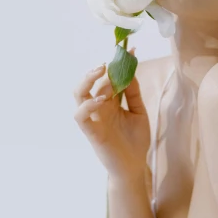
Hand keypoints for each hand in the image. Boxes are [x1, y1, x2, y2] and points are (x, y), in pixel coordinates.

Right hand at [73, 50, 150, 179]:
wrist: (135, 167)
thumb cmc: (136, 141)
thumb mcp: (138, 113)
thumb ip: (133, 93)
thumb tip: (131, 71)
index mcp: (111, 102)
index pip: (108, 78)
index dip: (117, 64)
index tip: (130, 50)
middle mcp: (99, 108)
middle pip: (90, 82)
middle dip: (98, 69)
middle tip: (110, 61)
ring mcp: (93, 119)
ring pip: (78, 94)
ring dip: (87, 81)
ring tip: (101, 72)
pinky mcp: (91, 132)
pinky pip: (80, 116)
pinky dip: (87, 105)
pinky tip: (101, 100)